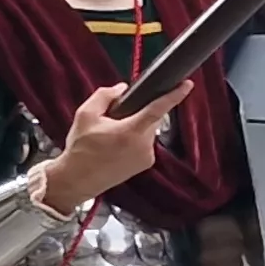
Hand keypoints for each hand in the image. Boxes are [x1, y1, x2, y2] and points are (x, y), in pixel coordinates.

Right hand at [35, 81, 190, 211]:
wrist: (77, 180)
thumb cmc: (80, 150)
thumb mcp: (85, 115)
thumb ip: (105, 95)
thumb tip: (121, 89)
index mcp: (130, 132)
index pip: (158, 109)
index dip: (175, 95)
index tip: (187, 85)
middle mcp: (143, 145)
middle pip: (151, 118)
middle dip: (137, 113)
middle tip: (114, 119)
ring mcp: (146, 157)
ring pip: (148, 129)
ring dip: (136, 126)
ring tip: (112, 136)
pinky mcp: (145, 164)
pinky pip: (145, 142)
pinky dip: (135, 139)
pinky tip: (117, 146)